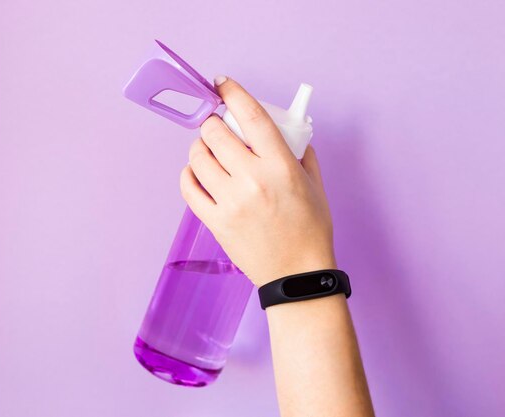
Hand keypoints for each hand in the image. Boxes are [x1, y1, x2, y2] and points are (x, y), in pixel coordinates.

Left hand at [180, 76, 335, 286]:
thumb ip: (302, 154)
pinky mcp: (215, 221)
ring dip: (200, 147)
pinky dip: (189, 174)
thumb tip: (288, 130)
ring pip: (198, 157)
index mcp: (280, 166)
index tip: (222, 83)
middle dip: (213, 123)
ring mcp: (230, 202)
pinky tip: (197, 172)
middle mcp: (252, 180)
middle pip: (215, 133)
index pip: (251, 116)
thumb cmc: (310, 229)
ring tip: (208, 150)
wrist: (296, 274)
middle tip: (218, 128)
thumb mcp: (315, 186)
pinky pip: (189, 187)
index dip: (233, 93)